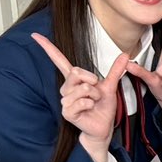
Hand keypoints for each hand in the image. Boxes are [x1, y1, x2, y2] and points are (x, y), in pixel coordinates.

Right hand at [33, 32, 126, 161]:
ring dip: (94, 95)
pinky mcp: (67, 112)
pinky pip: (81, 102)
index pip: (58, 60)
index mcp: (74, 80)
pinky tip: (90, 108)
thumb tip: (125, 54)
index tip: (35, 35)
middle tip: (97, 91)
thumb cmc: (103, 107)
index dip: (47, 47)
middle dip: (92, 80)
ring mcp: (65, 100)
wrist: (103, 126)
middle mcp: (67, 88)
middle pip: (76, 72)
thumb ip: (115, 70)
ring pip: (81, 88)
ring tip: (94, 102)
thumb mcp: (110, 86)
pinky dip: (90, 104)